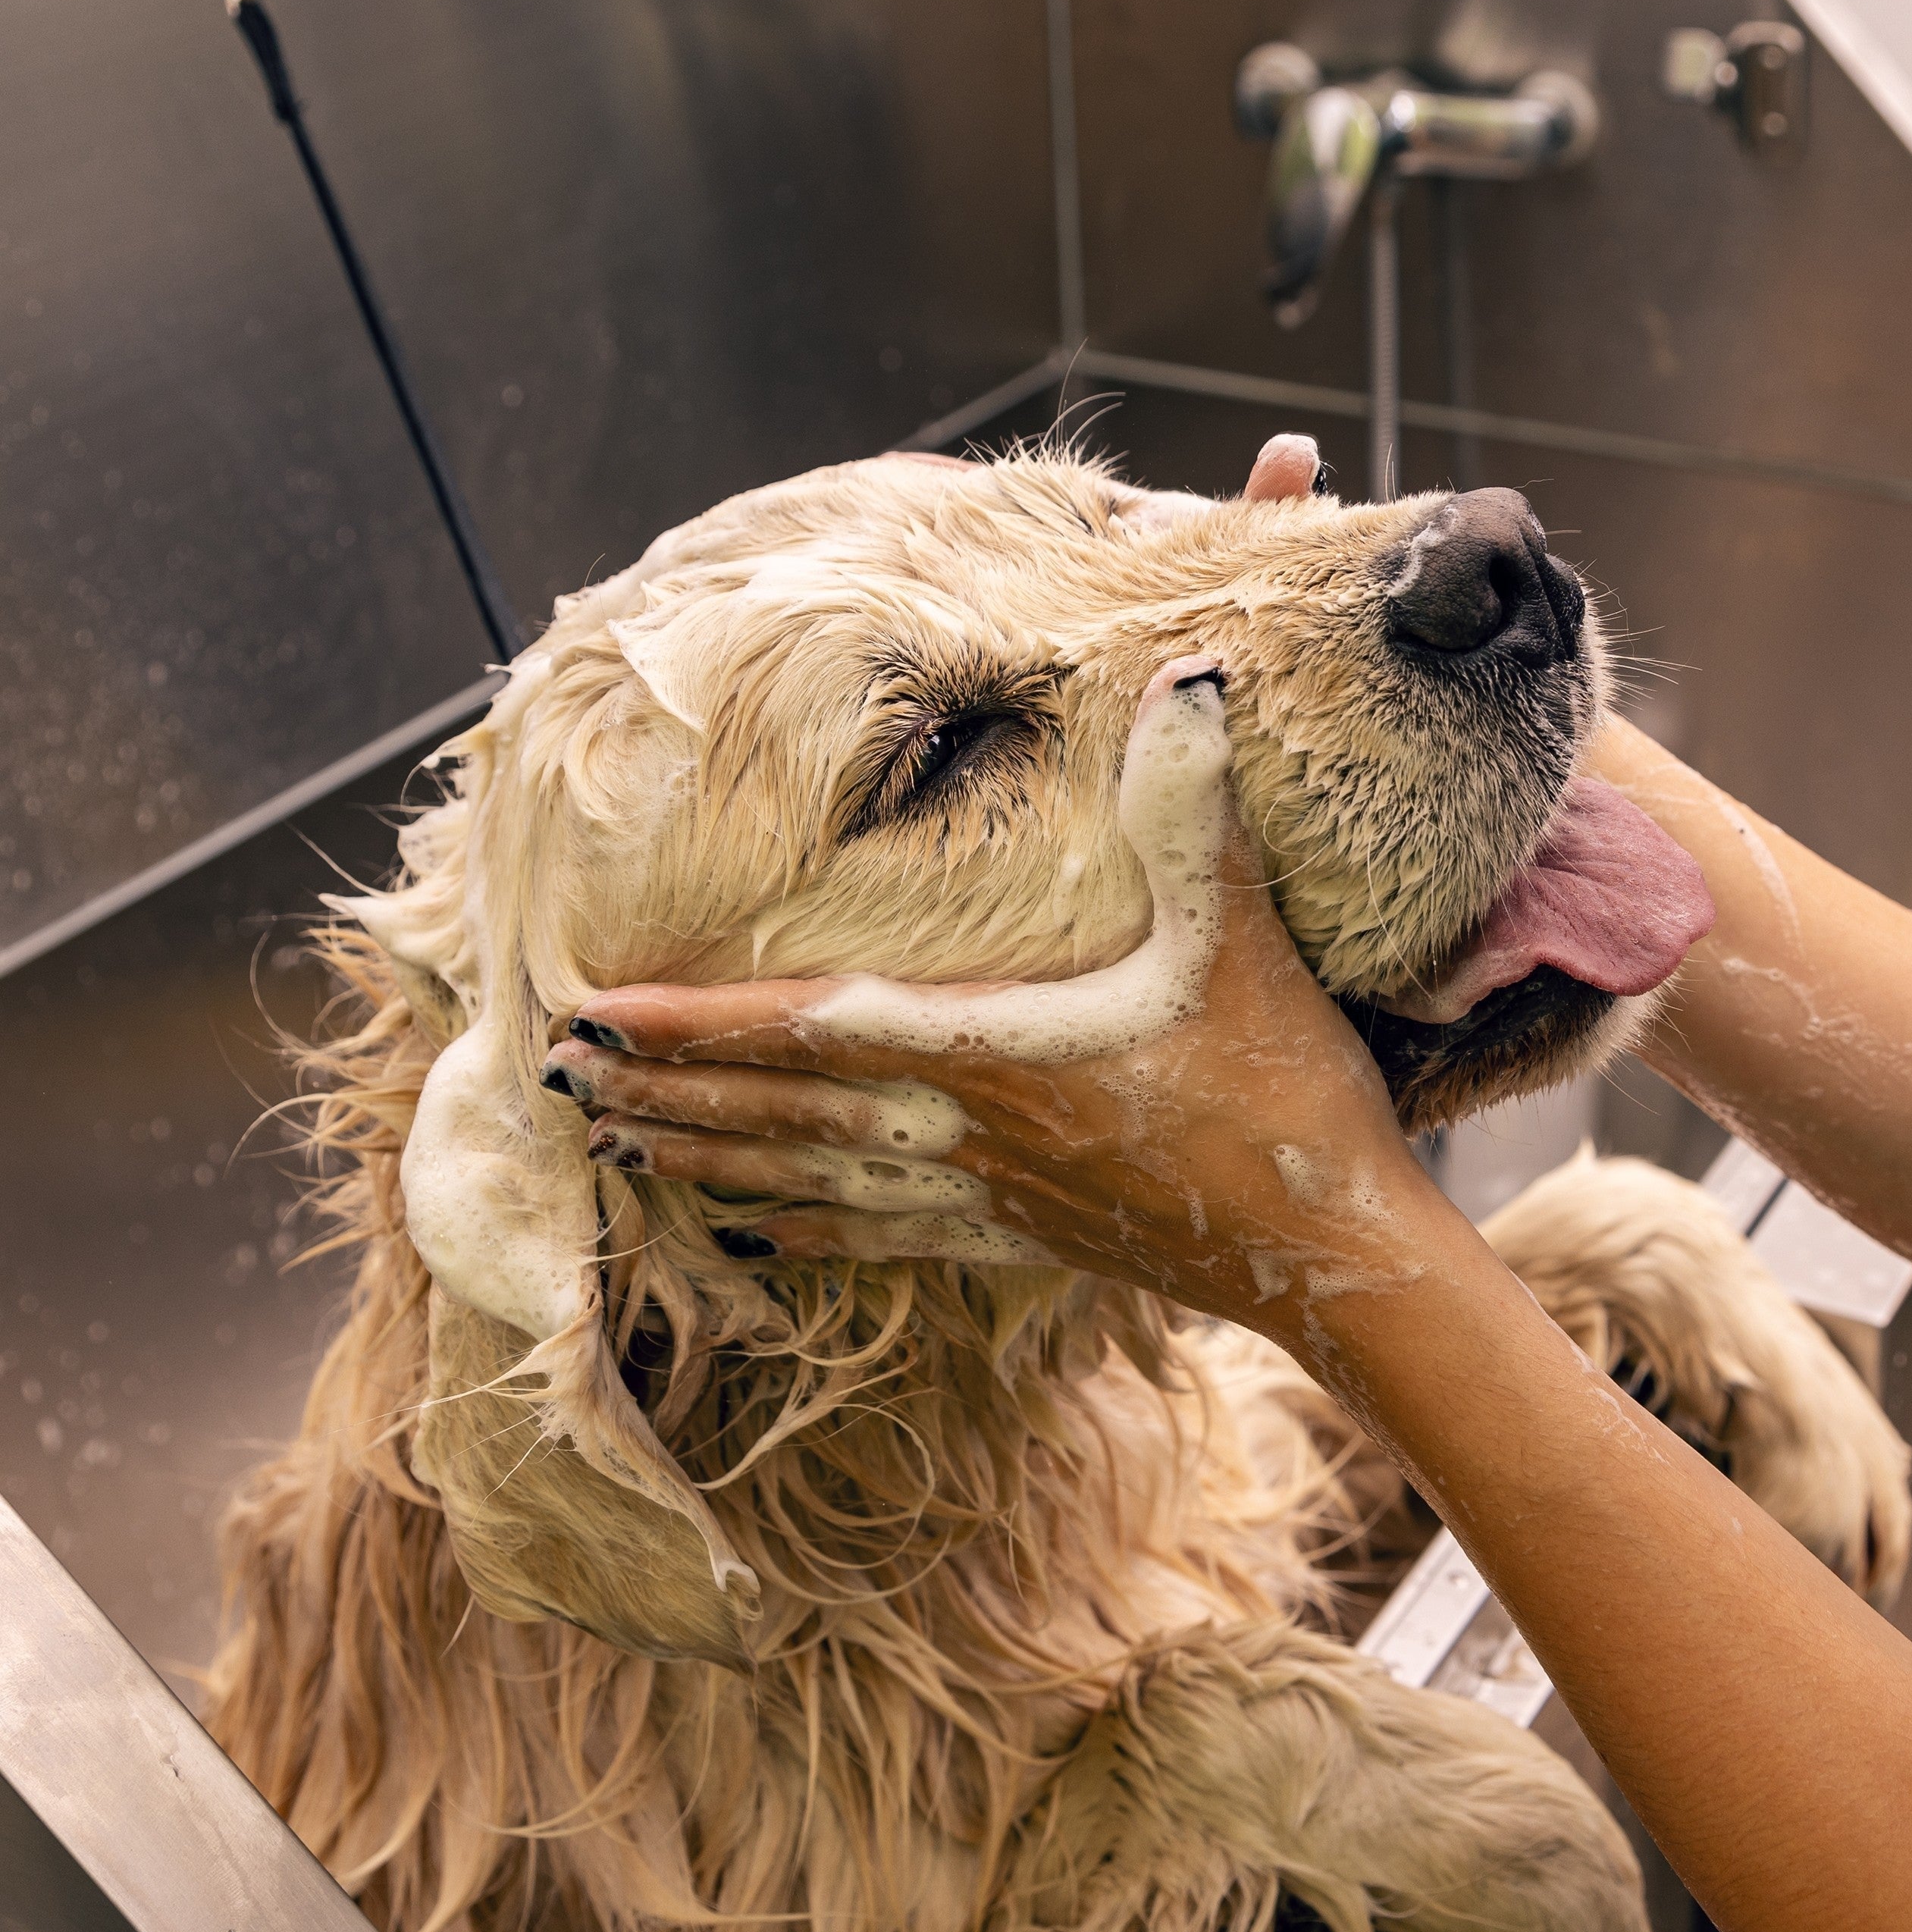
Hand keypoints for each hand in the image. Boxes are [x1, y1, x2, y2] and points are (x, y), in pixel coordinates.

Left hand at [548, 714, 1447, 1338]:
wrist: (1333, 1250)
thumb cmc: (1283, 1093)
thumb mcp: (1241, 939)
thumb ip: (1194, 812)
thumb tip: (1187, 682)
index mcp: (999, 1055)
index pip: (810, 1035)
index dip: (695, 1026)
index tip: (592, 1016)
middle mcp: (971, 1135)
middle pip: (782, 1113)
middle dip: (666, 1095)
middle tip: (558, 1084)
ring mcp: (993, 1197)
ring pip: (813, 1179)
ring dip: (709, 1161)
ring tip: (617, 1150)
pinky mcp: (1027, 1238)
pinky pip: (884, 1235)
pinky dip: (807, 1224)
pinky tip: (758, 1227)